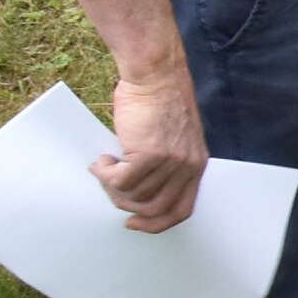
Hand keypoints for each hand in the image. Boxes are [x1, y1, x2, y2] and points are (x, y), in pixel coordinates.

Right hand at [95, 64, 207, 231]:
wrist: (155, 74)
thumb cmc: (158, 101)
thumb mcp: (172, 139)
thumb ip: (164, 167)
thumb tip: (136, 194)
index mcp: (195, 165)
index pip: (181, 210)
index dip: (156, 223)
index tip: (134, 222)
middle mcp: (187, 166)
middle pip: (152, 208)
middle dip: (124, 203)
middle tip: (110, 185)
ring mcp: (170, 161)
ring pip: (132, 195)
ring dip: (111, 184)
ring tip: (106, 165)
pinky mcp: (149, 154)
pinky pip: (119, 181)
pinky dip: (104, 173)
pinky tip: (102, 159)